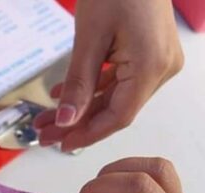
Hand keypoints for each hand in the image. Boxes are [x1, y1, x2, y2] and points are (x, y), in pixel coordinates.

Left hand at [36, 0, 183, 151]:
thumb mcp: (89, 37)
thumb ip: (79, 83)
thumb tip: (67, 121)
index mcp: (152, 67)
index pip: (119, 116)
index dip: (87, 133)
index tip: (59, 144)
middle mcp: (162, 68)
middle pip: (115, 108)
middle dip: (77, 122)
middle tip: (42, 135)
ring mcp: (159, 60)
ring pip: (115, 95)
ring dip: (81, 107)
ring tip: (46, 119)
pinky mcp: (151, 52)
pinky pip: (120, 78)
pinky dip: (93, 87)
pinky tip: (64, 95)